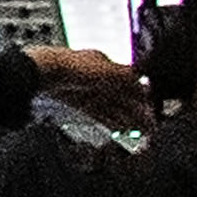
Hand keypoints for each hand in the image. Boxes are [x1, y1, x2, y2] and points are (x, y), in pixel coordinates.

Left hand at [19, 46, 150, 118]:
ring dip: (126, 120)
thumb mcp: (109, 71)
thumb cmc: (74, 66)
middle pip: (121, 97)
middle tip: (150, 128)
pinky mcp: (75, 101)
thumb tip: (145, 85)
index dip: (142, 98)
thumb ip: (129, 78)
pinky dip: (110, 121)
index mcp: (104, 63)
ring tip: (139, 134)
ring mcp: (84, 89)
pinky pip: (97, 113)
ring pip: (111, 107)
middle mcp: (95, 75)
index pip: (129, 82)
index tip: (152, 112)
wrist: (44, 72)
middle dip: (136, 112)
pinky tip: (119, 130)